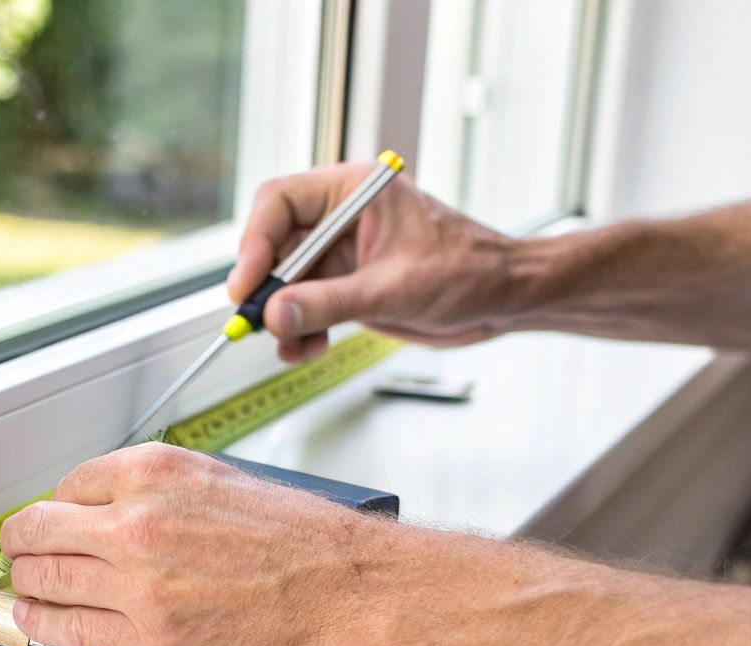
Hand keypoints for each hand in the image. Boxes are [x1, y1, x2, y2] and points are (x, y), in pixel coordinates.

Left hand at [0, 444, 388, 645]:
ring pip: (44, 579)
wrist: (347, 591)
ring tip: (27, 589)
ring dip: (29, 584)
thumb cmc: (304, 542)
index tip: (55, 521)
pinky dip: (42, 625)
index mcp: (155, 472)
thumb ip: (162, 492)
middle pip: (38, 529)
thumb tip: (120, 507)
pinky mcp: (148, 635)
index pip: (69, 486)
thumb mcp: (222, 482)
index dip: (57, 509)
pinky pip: (67, 629)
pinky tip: (38, 621)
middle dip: (24, 543)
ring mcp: (137, 581)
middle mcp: (137, 521)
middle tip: (21, 552)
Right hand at [229, 166, 520, 361]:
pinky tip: (307, 349)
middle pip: (275, 245)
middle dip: (265, 287)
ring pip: (286, 283)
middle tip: (257, 321)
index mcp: (353, 191)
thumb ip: (331, 302)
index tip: (246, 284)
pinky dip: (299, 331)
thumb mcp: (394, 288)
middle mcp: (340, 218)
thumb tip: (276, 314)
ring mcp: (341, 255)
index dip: (254, 242)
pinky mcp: (346, 287)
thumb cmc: (469, 270)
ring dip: (281, 317)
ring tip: (291, 343)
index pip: (281, 202)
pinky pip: (306, 308)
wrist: (503, 299)